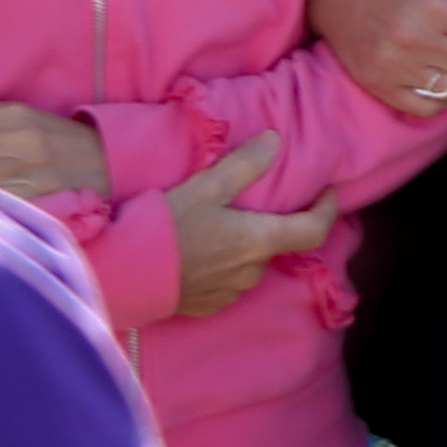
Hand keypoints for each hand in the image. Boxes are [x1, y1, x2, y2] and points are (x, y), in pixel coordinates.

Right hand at [164, 135, 335, 323]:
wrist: (119, 275)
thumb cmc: (162, 228)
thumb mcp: (204, 188)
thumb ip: (244, 165)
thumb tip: (276, 140)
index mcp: (258, 241)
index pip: (314, 230)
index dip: (327, 210)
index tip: (328, 193)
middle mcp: (251, 272)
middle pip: (277, 245)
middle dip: (274, 224)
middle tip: (256, 203)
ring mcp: (229, 293)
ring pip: (251, 264)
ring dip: (245, 246)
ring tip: (221, 225)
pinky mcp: (206, 306)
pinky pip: (228, 282)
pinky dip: (224, 266)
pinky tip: (201, 252)